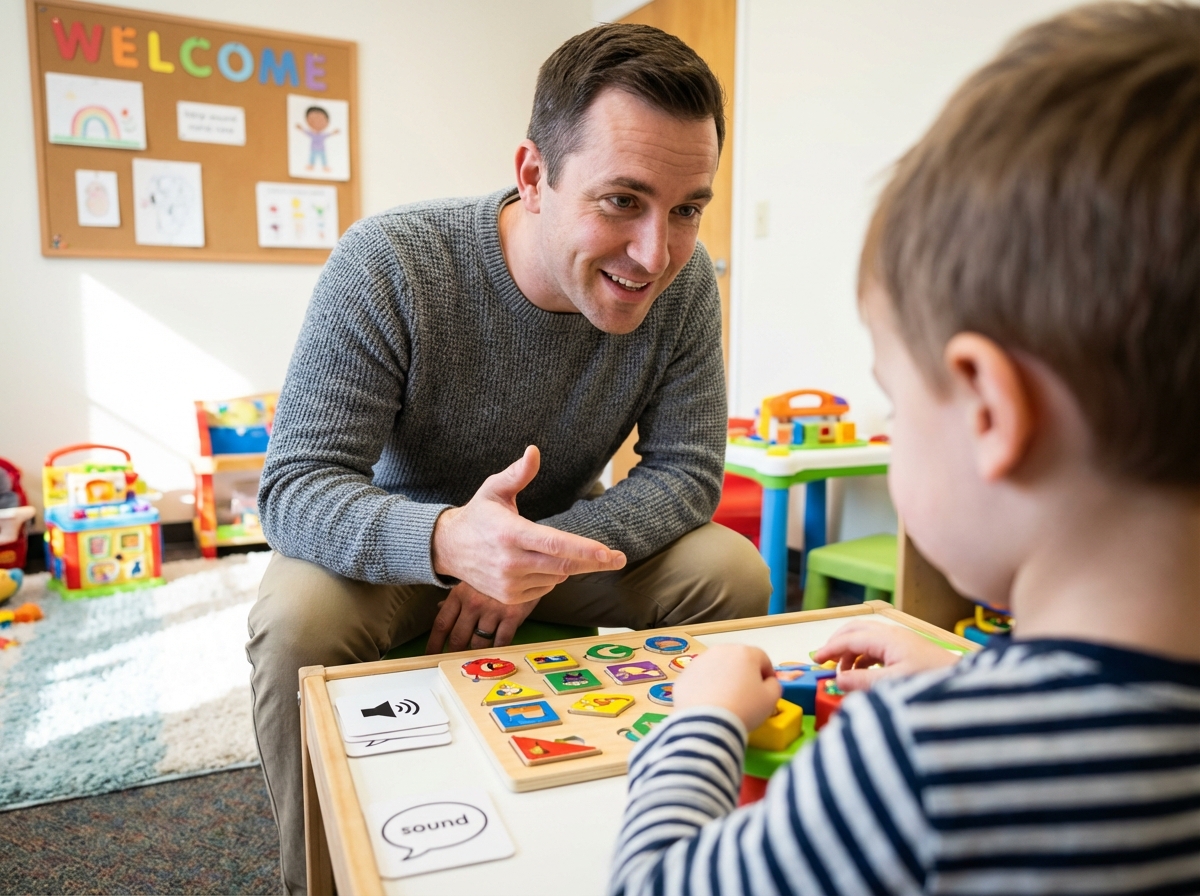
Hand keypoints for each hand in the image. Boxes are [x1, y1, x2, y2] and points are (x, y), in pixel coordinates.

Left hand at [425, 581, 537, 653]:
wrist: (526, 561)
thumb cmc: (496, 573)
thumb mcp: (473, 580)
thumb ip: (457, 596)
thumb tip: (439, 607)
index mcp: (460, 594)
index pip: (441, 624)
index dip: (434, 644)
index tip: (430, 655)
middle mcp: (474, 603)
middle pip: (457, 638)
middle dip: (454, 653)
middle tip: (453, 662)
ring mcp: (493, 610)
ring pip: (479, 643)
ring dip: (477, 653)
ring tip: (478, 656)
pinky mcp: (512, 616)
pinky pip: (501, 642)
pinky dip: (498, 649)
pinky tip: (497, 650)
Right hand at [431, 445, 625, 603]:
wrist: (448, 548)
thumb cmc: (478, 514)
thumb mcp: (494, 489)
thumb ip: (518, 473)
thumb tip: (534, 451)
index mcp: (510, 533)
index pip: (555, 545)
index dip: (585, 550)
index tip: (609, 553)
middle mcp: (510, 562)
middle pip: (563, 566)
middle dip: (594, 563)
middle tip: (619, 559)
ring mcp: (509, 583)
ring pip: (556, 577)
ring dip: (565, 566)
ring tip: (553, 551)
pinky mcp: (508, 597)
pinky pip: (543, 589)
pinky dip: (550, 577)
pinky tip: (538, 565)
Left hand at [673, 644, 781, 732]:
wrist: (706, 723)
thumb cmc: (744, 709)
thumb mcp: (771, 699)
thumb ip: (774, 685)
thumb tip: (768, 682)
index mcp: (745, 653)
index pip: (762, 658)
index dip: (767, 673)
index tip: (766, 689)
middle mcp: (721, 651)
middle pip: (737, 660)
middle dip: (743, 674)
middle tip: (745, 696)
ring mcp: (699, 662)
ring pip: (716, 668)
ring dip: (723, 679)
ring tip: (725, 701)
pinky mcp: (684, 676)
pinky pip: (700, 680)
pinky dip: (705, 688)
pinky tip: (708, 705)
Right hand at [813, 620, 960, 691]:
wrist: (965, 684)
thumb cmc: (933, 680)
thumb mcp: (894, 683)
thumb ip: (863, 681)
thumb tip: (839, 680)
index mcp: (887, 638)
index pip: (849, 638)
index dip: (830, 648)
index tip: (816, 661)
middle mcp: (892, 634)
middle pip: (855, 630)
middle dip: (837, 643)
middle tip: (824, 660)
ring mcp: (900, 641)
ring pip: (865, 638)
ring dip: (850, 652)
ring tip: (844, 673)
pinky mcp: (907, 650)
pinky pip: (876, 648)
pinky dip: (863, 658)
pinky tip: (863, 674)